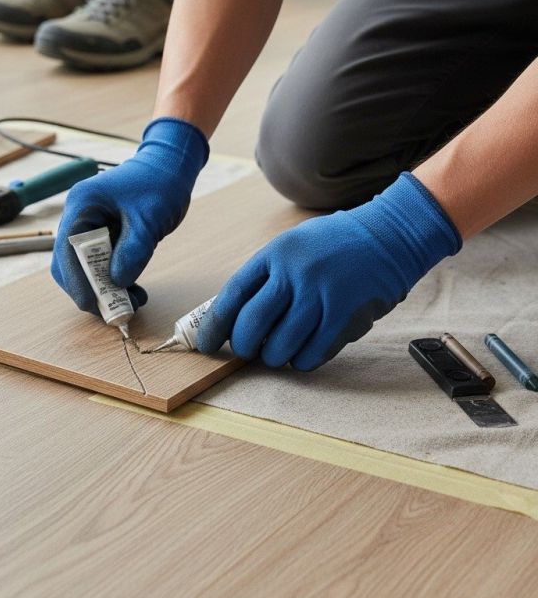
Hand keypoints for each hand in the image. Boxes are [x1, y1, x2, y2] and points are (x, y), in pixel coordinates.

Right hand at [52, 117, 208, 315]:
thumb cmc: (160, 183)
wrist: (170, 167)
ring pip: (82, 269)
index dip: (78, 282)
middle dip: (89, 290)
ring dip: (102, 289)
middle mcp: (78, 217)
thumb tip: (117, 282)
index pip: (67, 252)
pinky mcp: (101, 236)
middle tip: (116, 310)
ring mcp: (88, 227)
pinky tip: (133, 289)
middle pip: (68, 265)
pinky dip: (112, 281)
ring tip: (132, 301)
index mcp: (82, 205)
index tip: (95, 305)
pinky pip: (98, 265)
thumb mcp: (150, 219)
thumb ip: (134, 250)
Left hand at [197, 173, 461, 369]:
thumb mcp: (292, 246)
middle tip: (246, 350)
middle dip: (243, 346)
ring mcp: (319, 295)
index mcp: (274, 255)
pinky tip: (302, 354)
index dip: (215, 325)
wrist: (389, 236)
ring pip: (279, 345)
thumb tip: (232, 316)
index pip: (232, 296)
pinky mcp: (344, 316)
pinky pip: (311, 353)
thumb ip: (265, 277)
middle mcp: (293, 274)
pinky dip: (301, 361)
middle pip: (250, 325)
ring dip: (273, 357)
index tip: (207, 343)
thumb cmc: (334, 245)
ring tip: (276, 352)